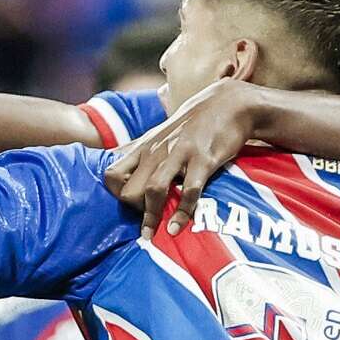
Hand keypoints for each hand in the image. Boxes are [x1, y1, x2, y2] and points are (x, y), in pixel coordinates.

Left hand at [104, 80, 260, 238]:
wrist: (228, 104)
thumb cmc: (190, 125)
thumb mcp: (159, 136)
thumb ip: (141, 153)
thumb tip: (118, 171)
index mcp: (143, 147)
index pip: (111, 175)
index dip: (115, 194)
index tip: (128, 205)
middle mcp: (156, 151)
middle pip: (128, 190)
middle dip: (133, 210)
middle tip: (145, 221)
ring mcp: (179, 154)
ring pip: (153, 190)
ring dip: (151, 217)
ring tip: (152, 236)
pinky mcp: (203, 160)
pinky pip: (189, 192)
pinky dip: (182, 213)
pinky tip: (177, 227)